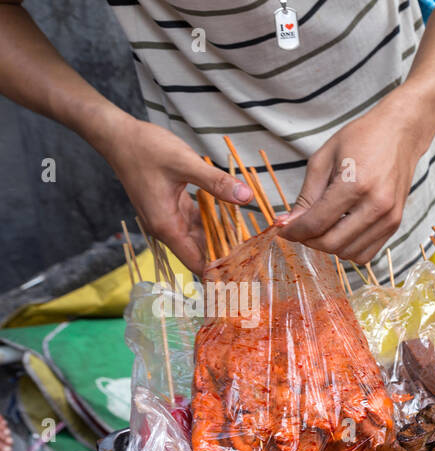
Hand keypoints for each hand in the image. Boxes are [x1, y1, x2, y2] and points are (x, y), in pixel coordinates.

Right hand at [101, 117, 252, 274]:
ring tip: (254, 247)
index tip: (246, 275)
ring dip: (223, 242)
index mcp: (167, 226)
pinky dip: (214, 225)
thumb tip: (246, 197)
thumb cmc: (146, 149)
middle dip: (227, 259)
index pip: (197, 264)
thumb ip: (216, 182)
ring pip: (201, 239)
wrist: (119, 137)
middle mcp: (167, 228)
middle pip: (202, 254)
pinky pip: (198, 224)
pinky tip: (236, 224)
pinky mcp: (173, 208)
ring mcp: (169, 219)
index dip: (220, 273)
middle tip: (259, 261)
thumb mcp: (184, 163)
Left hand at [278, 92, 434, 264]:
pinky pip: (367, 253)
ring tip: (322, 228)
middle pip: (332, 243)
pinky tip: (341, 231)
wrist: (400, 134)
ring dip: (329, 245)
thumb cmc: (362, 138)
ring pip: (348, 253)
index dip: (294, 231)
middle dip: (309, 240)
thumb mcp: (324, 159)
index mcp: (355, 184)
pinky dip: (349, 248)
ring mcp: (389, 218)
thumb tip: (288, 223)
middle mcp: (376, 205)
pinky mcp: (396, 224)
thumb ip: (306, 195)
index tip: (282, 230)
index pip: (316, 223)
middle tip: (300, 229)